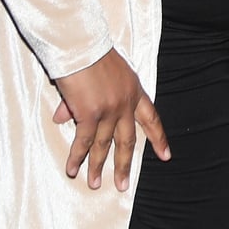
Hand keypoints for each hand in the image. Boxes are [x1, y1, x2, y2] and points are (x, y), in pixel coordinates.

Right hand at [50, 49, 168, 190]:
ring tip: (94, 184)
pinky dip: (76, 157)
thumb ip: (85, 99)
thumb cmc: (89, 52)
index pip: (151, 119)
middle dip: (124, 165)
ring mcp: (109, 110)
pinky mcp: (91, 113)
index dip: (158, 138)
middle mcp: (125, 103)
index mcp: (134, 90)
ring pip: (103, 145)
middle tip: (123, 184)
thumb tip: (62, 119)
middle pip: (128, 140)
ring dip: (96, 166)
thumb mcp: (99, 74)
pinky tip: (72, 169)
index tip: (166, 155)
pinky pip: (82, 141)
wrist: (81, 43)